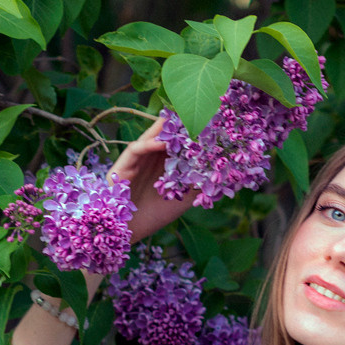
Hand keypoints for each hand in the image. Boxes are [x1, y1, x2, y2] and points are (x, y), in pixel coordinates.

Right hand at [110, 113, 199, 243]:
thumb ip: (199, 183)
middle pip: (166, 132)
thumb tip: (222, 172)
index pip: (179, 140)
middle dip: (180, 124)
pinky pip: (136, 148)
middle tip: (197, 113)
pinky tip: (163, 142)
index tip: (209, 123)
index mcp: (165, 161)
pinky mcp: (123, 163)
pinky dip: (149, 143)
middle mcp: (151, 156)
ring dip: (166, 129)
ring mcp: (137, 158)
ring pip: (151, 135)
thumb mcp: (185, 198)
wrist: (130, 230)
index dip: (192, 132)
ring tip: (183, 122)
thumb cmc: (155, 215)